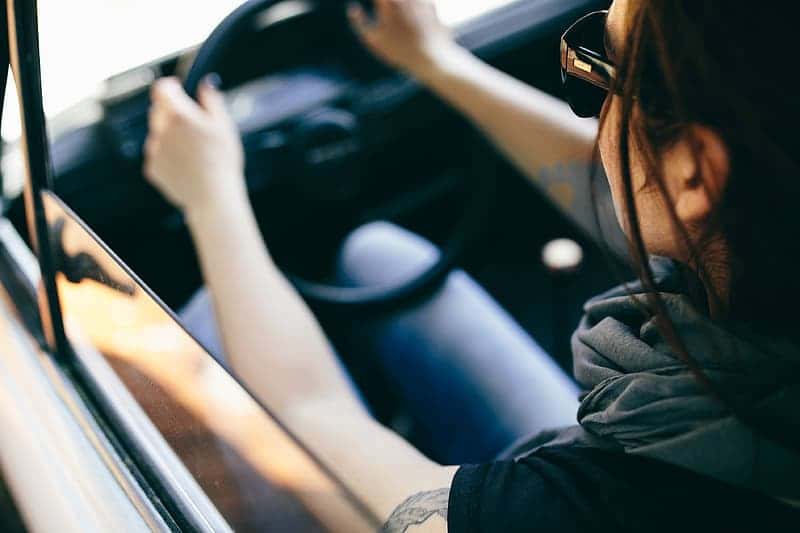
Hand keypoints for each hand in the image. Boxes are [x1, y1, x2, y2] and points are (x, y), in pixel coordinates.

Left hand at [144, 76, 245, 215]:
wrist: (214, 197)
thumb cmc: (222, 161)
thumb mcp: (224, 125)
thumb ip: (212, 99)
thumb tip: (205, 83)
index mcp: (179, 115)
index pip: (161, 88)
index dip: (171, 87)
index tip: (179, 90)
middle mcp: (161, 130)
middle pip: (158, 111)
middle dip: (172, 113)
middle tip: (194, 127)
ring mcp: (154, 151)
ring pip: (157, 134)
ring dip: (170, 136)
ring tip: (193, 152)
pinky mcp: (152, 168)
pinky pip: (157, 155)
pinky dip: (168, 157)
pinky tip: (187, 166)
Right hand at [348, 0, 459, 79]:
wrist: (432, 58)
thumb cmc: (399, 51)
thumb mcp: (373, 41)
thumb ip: (359, 22)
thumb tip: (353, 8)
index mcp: (387, 2)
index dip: (375, 1)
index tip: (374, 5)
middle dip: (384, 2)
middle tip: (382, 8)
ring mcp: (419, 0)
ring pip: (406, 0)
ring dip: (399, 4)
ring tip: (397, 19)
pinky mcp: (432, 4)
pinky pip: (422, 0)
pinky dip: (415, 5)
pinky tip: (411, 16)